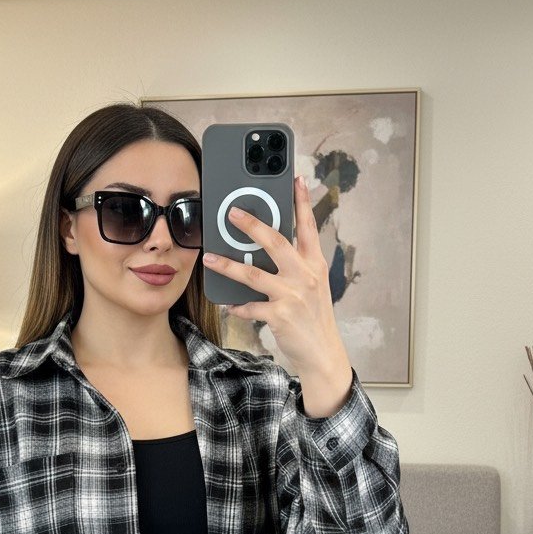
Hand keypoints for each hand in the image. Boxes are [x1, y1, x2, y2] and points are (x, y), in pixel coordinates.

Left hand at [202, 174, 349, 377]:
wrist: (323, 354)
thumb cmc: (314, 318)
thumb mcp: (312, 286)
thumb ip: (295, 266)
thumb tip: (265, 250)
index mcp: (315, 264)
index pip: (309, 227)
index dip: (302, 202)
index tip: (296, 179)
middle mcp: (305, 276)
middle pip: (275, 242)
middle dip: (251, 225)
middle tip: (232, 212)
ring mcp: (293, 295)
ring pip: (253, 274)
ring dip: (227, 266)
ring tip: (209, 258)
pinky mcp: (280, 315)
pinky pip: (250, 307)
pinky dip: (237, 307)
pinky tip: (228, 305)